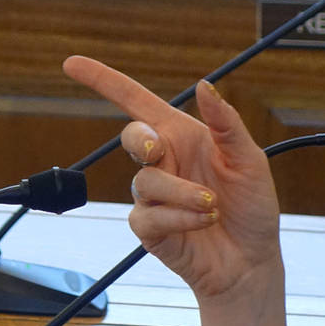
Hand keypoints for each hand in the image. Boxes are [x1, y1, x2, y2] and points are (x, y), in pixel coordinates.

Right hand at [60, 56, 281, 302]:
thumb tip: (204, 86)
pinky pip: (149, 215)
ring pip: (145, 181)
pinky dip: (179, 218)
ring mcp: (153, 196)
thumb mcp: (249, 160)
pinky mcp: (149, 228)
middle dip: (142, 141)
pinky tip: (202, 222)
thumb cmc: (252, 207)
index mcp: (183, 136)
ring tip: (212, 206)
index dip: (103, 81)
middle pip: (132, 137)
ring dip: (182, 194)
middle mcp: (164, 161)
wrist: (250, 262)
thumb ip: (226, 124)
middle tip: (159, 151)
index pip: (137, 102)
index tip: (71, 64)